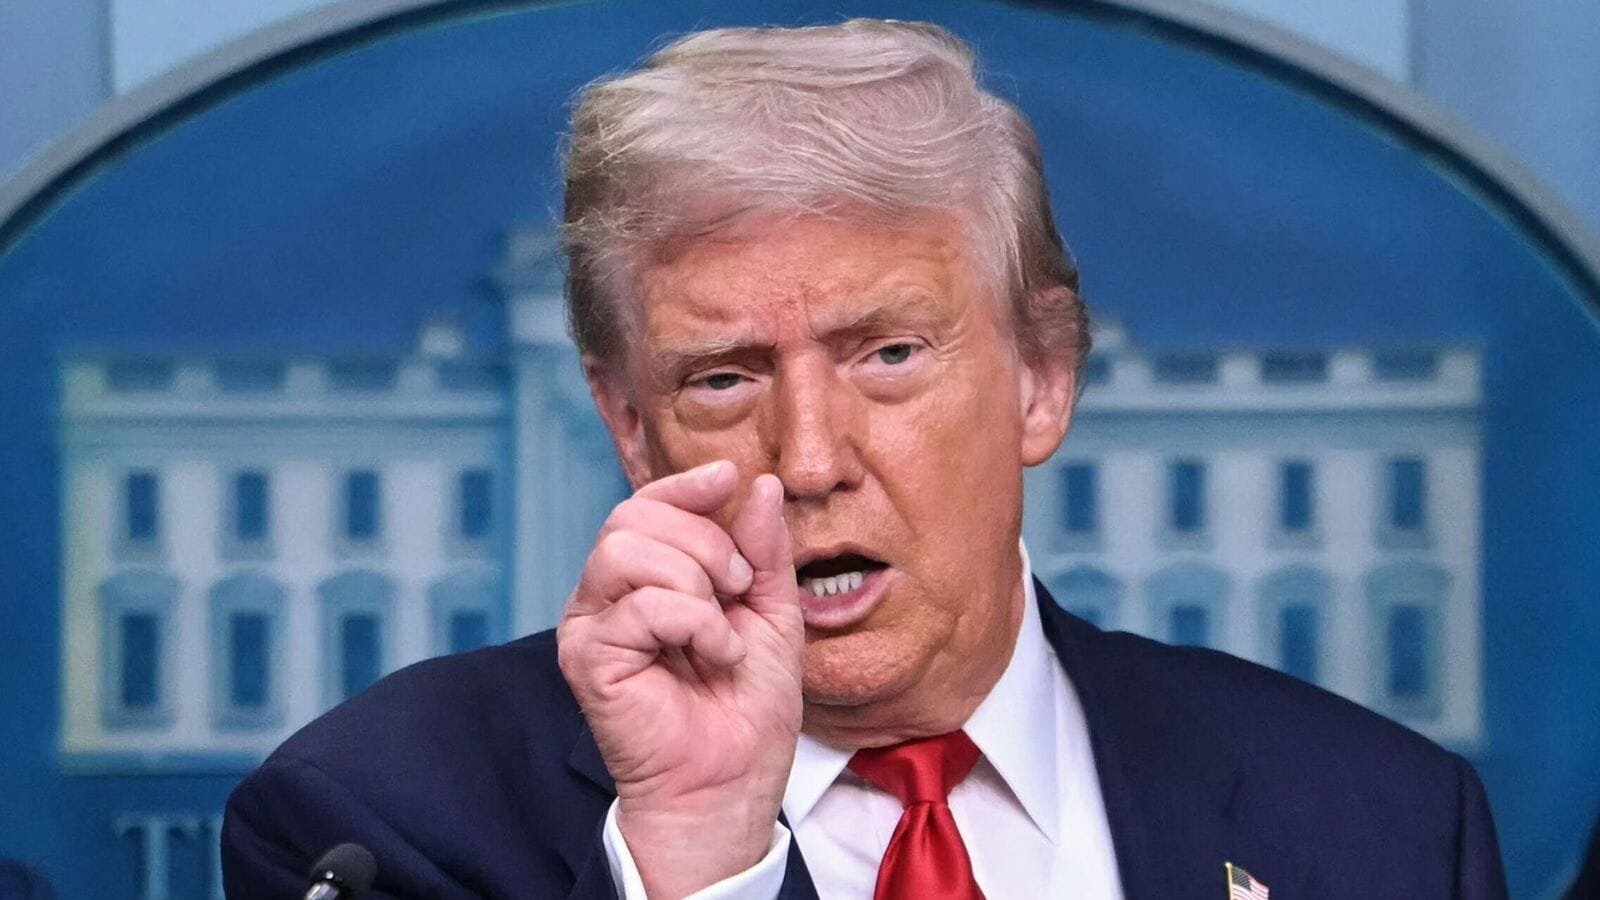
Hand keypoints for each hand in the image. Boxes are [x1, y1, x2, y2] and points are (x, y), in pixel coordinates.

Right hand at [557, 461, 803, 897]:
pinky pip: (639, 605)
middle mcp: (606, 597)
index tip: (728, 477)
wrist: (733, 782)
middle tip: (738, 588)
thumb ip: (761, 549)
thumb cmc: (745, 707)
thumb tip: (758, 483)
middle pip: (634, 516)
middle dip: (704, 540)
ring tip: (723, 626)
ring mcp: (591, 627)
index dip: (685, 485)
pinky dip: (693, 622)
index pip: (646, 505)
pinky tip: (713, 655)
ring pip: (626, 549)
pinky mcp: (587, 659)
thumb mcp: (770, 612)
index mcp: (643, 580)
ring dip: (695, 579)